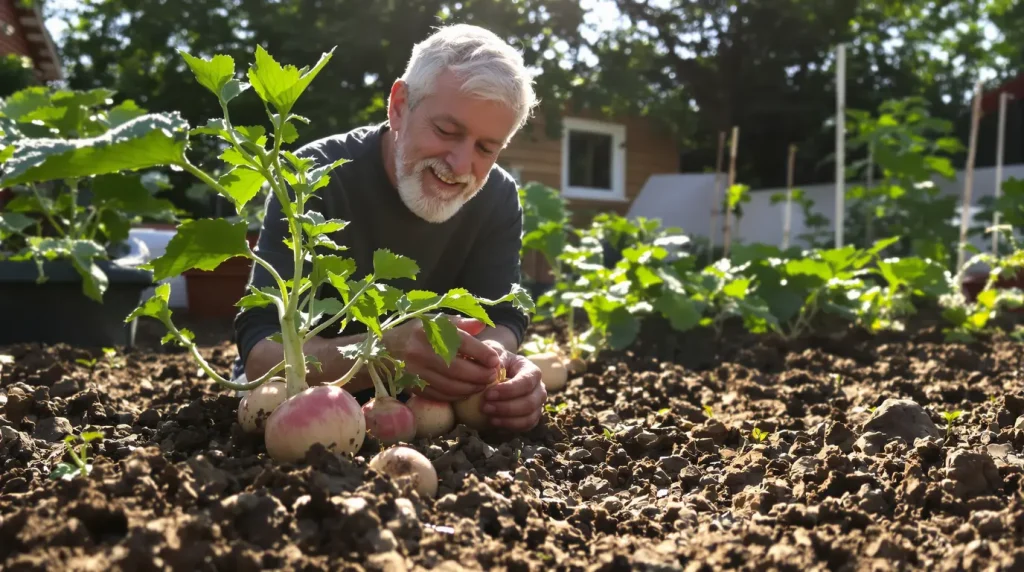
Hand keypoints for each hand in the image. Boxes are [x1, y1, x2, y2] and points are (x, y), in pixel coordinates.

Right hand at [383, 314, 501, 401]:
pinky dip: (456, 395)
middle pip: (458, 368)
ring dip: (471, 388)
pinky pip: (440, 395)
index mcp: (429, 331)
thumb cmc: (415, 332)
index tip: (495, 360)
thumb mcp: (434, 321)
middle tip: (492, 376)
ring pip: (450, 385)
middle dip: (480, 375)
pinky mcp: (413, 386)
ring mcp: (415, 371)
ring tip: (482, 384)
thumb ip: (460, 323)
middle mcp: (420, 351)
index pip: (462, 343)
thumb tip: (484, 324)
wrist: (383, 349)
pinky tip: (466, 391)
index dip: (482, 354)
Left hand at [479, 340, 546, 431]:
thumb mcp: (494, 353)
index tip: (488, 394)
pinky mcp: (531, 417)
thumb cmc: (496, 361)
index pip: (527, 382)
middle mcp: (539, 388)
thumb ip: (494, 356)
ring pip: (529, 418)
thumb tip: (494, 368)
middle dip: (506, 407)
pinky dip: (510, 427)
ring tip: (488, 416)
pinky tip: (493, 422)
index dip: (509, 390)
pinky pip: (525, 427)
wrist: (497, 371)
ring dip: (508, 419)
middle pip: (530, 403)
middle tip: (484, 407)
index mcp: (532, 371)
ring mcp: (537, 404)